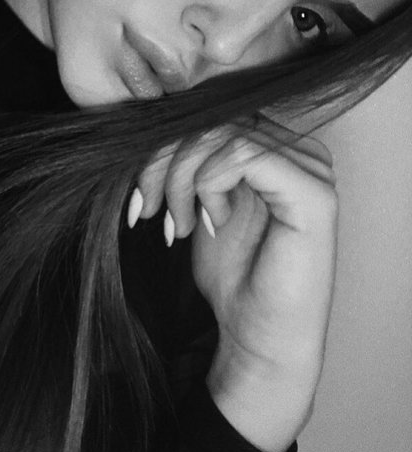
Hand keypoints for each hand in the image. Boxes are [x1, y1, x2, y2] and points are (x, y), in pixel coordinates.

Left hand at [130, 118, 338, 451]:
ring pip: (220, 131)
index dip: (164, 145)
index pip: (211, 112)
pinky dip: (209, 186)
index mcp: (277, 147)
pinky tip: (212, 224)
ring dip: (181, 179)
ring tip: (178, 224)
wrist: (258, 339)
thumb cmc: (233, 275)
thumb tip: (149, 122)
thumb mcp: (197, 202)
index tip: (139, 197)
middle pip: (212, 117)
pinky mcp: (312, 192)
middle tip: (148, 210)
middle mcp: (300, 149)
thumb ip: (189, 159)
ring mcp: (311, 168)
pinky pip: (242, 154)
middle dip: (163, 161)